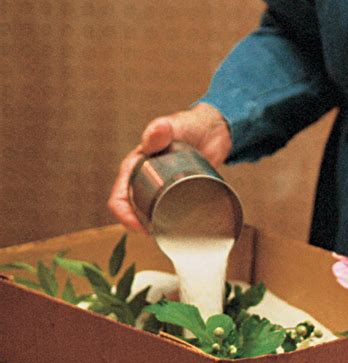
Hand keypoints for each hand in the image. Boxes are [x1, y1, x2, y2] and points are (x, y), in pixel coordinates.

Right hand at [107, 103, 231, 232]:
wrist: (212, 131)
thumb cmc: (189, 125)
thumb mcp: (175, 127)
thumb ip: (163, 129)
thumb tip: (153, 135)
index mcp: (134, 166)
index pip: (119, 197)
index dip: (124, 216)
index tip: (139, 228)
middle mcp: (142, 179)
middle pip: (131, 211)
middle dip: (138, 227)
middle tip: (158, 235)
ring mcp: (158, 188)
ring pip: (147, 215)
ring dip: (152, 228)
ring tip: (168, 236)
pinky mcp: (174, 194)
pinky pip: (164, 213)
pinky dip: (167, 225)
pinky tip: (177, 233)